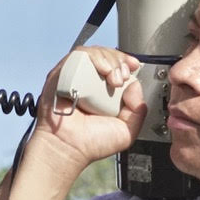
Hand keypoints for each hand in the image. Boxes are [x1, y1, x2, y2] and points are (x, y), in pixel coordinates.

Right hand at [27, 46, 146, 174]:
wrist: (68, 147)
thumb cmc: (90, 143)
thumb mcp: (126, 130)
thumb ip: (138, 110)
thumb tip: (136, 86)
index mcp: (104, 91)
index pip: (117, 65)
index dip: (127, 62)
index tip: (134, 67)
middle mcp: (90, 82)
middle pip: (107, 55)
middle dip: (120, 61)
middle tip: (122, 77)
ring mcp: (76, 76)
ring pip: (94, 53)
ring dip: (109, 60)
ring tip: (113, 77)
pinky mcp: (62, 73)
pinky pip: (78, 56)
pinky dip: (93, 58)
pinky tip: (102, 71)